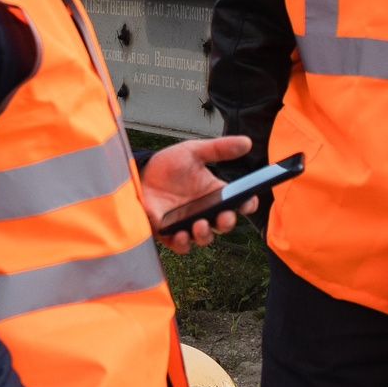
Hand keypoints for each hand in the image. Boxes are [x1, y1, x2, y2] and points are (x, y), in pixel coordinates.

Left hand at [141, 135, 253, 253]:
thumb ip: (219, 148)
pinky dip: (182, 243)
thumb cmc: (168, 165)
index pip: (239, 203)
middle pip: (224, 224)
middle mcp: (205, 211)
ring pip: (204, 237)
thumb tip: (247, 142)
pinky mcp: (169, 232)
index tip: (247, 201)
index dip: (248, 204)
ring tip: (199, 224)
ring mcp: (188, 224)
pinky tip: (179, 233)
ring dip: (204, 234)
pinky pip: (180, 245)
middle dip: (227, 222)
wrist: (140, 173)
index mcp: (215, 193)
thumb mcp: (193, 151)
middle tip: (224, 215)